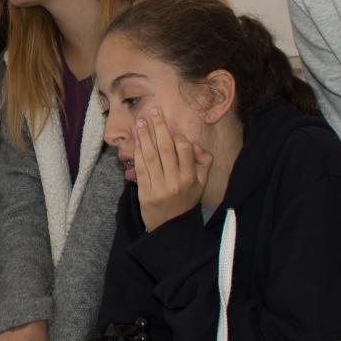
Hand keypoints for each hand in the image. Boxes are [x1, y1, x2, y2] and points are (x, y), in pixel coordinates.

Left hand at [134, 108, 212, 230]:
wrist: (171, 229)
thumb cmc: (185, 202)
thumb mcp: (201, 184)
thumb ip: (203, 163)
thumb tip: (196, 144)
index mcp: (191, 178)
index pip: (184, 149)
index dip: (177, 136)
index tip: (170, 128)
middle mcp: (176, 182)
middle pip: (166, 148)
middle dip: (159, 127)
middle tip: (153, 111)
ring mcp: (159, 188)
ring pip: (151, 156)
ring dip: (144, 136)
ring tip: (140, 122)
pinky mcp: (145, 194)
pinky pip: (141, 168)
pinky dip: (137, 153)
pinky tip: (136, 141)